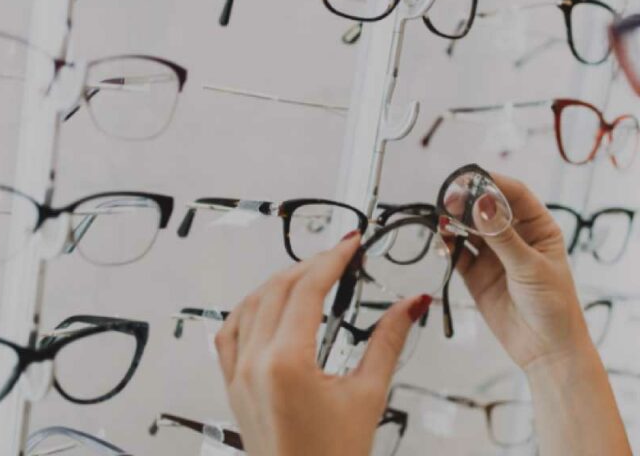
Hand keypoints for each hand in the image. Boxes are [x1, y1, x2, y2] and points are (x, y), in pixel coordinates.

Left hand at [215, 232, 430, 455]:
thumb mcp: (369, 395)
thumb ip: (388, 341)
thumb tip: (411, 303)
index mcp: (287, 362)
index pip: (307, 289)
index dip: (332, 260)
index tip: (351, 244)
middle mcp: (254, 363)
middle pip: (278, 289)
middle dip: (310, 265)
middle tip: (340, 256)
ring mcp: (237, 374)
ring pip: (250, 305)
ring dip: (280, 282)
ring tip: (310, 274)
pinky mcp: (232, 386)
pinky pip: (228, 333)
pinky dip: (249, 309)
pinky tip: (268, 305)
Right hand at [454, 173, 595, 371]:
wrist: (547, 351)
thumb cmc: (554, 307)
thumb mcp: (530, 268)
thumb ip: (503, 237)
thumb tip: (483, 203)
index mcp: (539, 228)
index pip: (514, 194)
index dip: (493, 183)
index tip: (471, 179)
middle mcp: (515, 236)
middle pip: (487, 208)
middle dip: (467, 202)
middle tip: (449, 200)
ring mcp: (494, 255)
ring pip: (469, 228)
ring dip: (454, 222)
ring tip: (443, 220)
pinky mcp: (477, 275)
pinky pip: (458, 253)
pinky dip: (448, 245)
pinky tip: (442, 242)